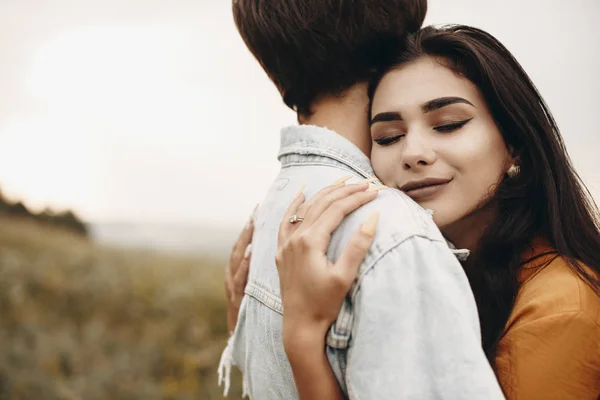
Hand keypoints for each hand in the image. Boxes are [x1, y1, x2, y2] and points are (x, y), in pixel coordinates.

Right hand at [225, 209, 254, 332]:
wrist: (242, 343)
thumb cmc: (255, 313)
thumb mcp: (255, 289)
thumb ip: (261, 270)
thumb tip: (277, 250)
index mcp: (240, 272)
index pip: (246, 244)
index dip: (252, 227)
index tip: (260, 208)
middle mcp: (233, 277)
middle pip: (239, 247)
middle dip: (247, 229)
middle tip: (256, 211)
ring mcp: (233, 289)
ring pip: (236, 260)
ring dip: (243, 241)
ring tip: (252, 225)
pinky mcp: (235, 301)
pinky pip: (238, 281)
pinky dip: (243, 267)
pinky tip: (249, 255)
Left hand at [276, 180, 382, 350]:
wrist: (300, 326)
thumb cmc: (324, 305)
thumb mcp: (344, 277)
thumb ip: (357, 246)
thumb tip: (373, 217)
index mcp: (310, 242)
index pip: (337, 209)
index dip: (357, 198)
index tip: (375, 191)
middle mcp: (295, 238)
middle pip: (322, 204)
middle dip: (345, 190)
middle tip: (366, 182)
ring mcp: (286, 244)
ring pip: (305, 208)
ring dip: (325, 193)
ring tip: (342, 180)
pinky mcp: (283, 252)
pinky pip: (286, 220)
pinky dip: (295, 204)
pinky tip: (301, 193)